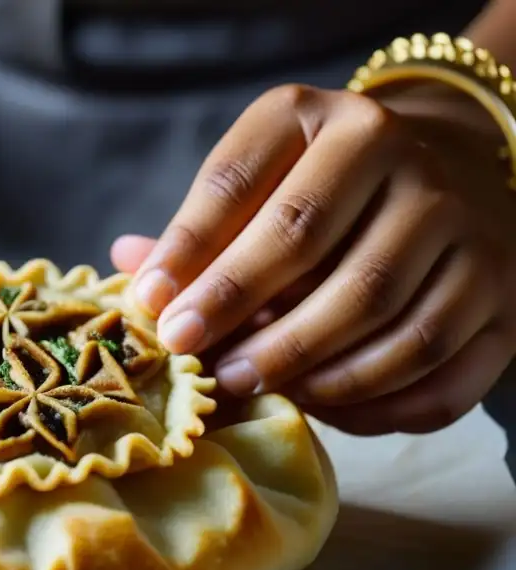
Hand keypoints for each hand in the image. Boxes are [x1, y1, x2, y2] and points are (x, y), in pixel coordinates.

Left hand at [114, 84, 515, 434]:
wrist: (452, 167)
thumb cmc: (327, 184)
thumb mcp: (265, 173)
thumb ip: (204, 224)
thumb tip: (129, 266)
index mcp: (335, 124)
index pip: (246, 186)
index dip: (190, 252)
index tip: (152, 306)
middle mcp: (413, 166)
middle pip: (318, 255)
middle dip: (243, 318)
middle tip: (194, 360)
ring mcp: (471, 235)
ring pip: (387, 323)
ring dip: (306, 370)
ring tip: (247, 384)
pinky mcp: (503, 301)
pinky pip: (441, 377)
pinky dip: (375, 407)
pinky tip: (321, 405)